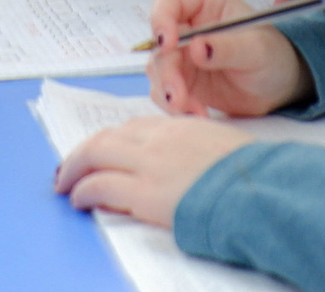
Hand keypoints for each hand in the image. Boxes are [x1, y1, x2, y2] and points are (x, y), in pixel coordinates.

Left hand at [56, 116, 255, 229]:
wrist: (259, 189)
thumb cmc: (253, 173)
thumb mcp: (224, 146)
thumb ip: (199, 148)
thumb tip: (194, 164)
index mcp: (180, 126)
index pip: (135, 127)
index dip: (114, 140)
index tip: (104, 150)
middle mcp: (159, 139)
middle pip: (109, 137)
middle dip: (84, 151)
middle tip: (70, 166)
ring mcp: (150, 163)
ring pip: (97, 154)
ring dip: (75, 167)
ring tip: (64, 182)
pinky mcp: (145, 192)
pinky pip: (101, 186)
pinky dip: (83, 190)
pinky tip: (77, 199)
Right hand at [146, 0, 310, 117]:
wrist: (280, 88)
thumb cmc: (274, 56)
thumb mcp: (257, 49)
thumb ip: (228, 47)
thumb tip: (196, 47)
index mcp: (206, 3)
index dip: (161, 17)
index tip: (167, 44)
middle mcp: (189, 26)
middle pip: (159, 42)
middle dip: (166, 71)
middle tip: (179, 96)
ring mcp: (183, 55)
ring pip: (158, 69)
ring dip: (168, 91)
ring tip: (194, 110)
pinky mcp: (183, 81)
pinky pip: (165, 92)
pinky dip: (176, 106)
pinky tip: (200, 114)